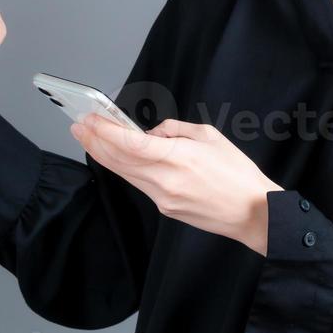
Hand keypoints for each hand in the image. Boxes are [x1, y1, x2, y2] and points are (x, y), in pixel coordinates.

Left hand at [70, 115, 281, 255]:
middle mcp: (165, 180)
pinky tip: (118, 158)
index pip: (130, 143)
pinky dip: (126, 169)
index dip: (105, 131)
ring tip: (89, 140)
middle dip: (95, 141)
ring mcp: (163, 198)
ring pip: (125, 173)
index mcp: (178, 157)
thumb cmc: (238, 172)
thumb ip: (176, 130)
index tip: (89, 119)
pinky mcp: (166, 209)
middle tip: (78, 126)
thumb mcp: (210, 137)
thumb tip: (153, 132)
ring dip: (104, 156)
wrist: (253, 214)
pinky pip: (141, 184)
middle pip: (120, 160)